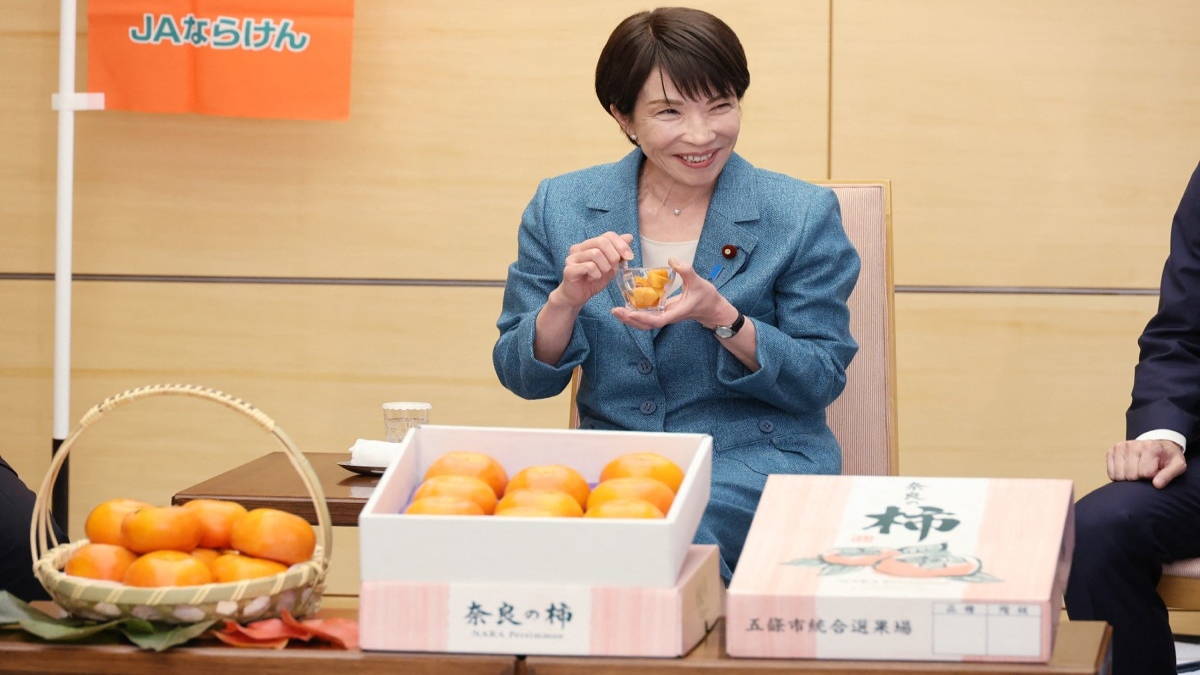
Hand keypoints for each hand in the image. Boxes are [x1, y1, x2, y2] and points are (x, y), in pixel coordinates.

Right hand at [553, 232, 633, 308]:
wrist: (577, 296)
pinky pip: (589, 267)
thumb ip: (618, 252)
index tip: (629, 257)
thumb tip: (629, 237)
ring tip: (601, 275)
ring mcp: (572, 258)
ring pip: (595, 253)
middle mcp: (579, 248)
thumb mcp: (610, 265)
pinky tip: (592, 279)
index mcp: (589, 244)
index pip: (608, 235)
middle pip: (602, 241)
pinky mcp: (569, 269)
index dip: (621, 244)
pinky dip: (596, 274)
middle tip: (614, 269)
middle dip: (613, 256)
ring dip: (604, 267)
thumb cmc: (593, 280)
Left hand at [611, 259, 731, 328]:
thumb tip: (672, 260)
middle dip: (629, 320)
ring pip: (644, 323)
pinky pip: (647, 316)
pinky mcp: (663, 312)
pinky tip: (627, 306)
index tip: (629, 313)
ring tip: (616, 311)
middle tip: (614, 311)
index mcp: (675, 313)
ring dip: (630, 318)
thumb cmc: (707, 297)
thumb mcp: (698, 282)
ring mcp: (664, 315)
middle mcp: (667, 316)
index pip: (656, 320)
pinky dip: (635, 314)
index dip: (642, 318)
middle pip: (645, 325)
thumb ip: (686, 271)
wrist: (712, 308)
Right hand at [1107, 439, 1185, 488]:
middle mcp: (1133, 445)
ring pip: (1119, 475)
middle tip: (1146, 472)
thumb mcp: (1177, 465)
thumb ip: (1169, 475)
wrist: (1158, 445)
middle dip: (1139, 478)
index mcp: (1150, 447)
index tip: (1156, 472)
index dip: (1151, 478)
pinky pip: (1111, 473)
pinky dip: (1119, 476)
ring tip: (1137, 471)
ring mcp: (1120, 447)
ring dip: (1128, 478)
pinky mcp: (1111, 451)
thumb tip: (1156, 484)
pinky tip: (1127, 470)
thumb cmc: (1168, 458)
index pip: (1144, 473)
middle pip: (1130, 475)